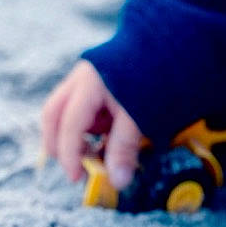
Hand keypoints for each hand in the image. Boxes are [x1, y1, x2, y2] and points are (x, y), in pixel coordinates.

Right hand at [39, 60, 143, 189]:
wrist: (172, 43)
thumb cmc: (154, 77)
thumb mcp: (139, 115)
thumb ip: (124, 147)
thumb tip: (117, 182)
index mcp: (88, 84)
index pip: (68, 125)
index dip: (69, 155)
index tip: (77, 178)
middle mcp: (81, 78)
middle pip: (53, 115)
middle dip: (59, 144)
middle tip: (74, 168)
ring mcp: (88, 78)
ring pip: (67, 111)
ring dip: (76, 136)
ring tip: (97, 154)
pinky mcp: (98, 81)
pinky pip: (84, 108)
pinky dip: (90, 127)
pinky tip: (108, 137)